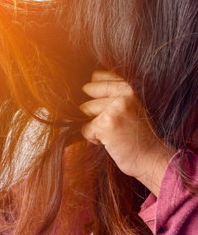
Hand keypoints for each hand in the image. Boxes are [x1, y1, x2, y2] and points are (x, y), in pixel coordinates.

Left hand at [79, 71, 174, 195]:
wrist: (151, 157)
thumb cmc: (137, 133)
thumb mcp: (130, 105)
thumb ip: (112, 93)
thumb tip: (84, 87)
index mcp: (128, 87)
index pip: (97, 76)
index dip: (92, 89)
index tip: (99, 100)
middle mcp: (122, 95)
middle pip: (88, 95)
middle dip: (92, 110)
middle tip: (112, 122)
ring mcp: (114, 109)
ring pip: (85, 111)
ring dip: (94, 125)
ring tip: (112, 132)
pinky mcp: (106, 125)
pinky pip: (85, 129)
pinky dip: (93, 138)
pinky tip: (110, 142)